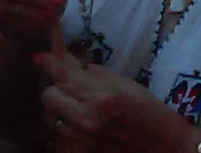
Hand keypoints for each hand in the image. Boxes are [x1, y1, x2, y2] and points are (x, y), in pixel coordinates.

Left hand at [37, 49, 197, 152]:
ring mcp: (80, 142)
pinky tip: (78, 127)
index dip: (49, 63)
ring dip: (58, 110)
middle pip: (49, 97)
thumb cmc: (147, 110)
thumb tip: (67, 59)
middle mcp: (86, 121)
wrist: (160, 146)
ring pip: (49, 119)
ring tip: (76, 109)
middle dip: (56, 89)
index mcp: (101, 98)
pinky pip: (56, 139)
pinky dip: (63, 130)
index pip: (65, 75)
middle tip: (70, 88)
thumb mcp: (124, 84)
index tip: (40, 57)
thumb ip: (92, 72)